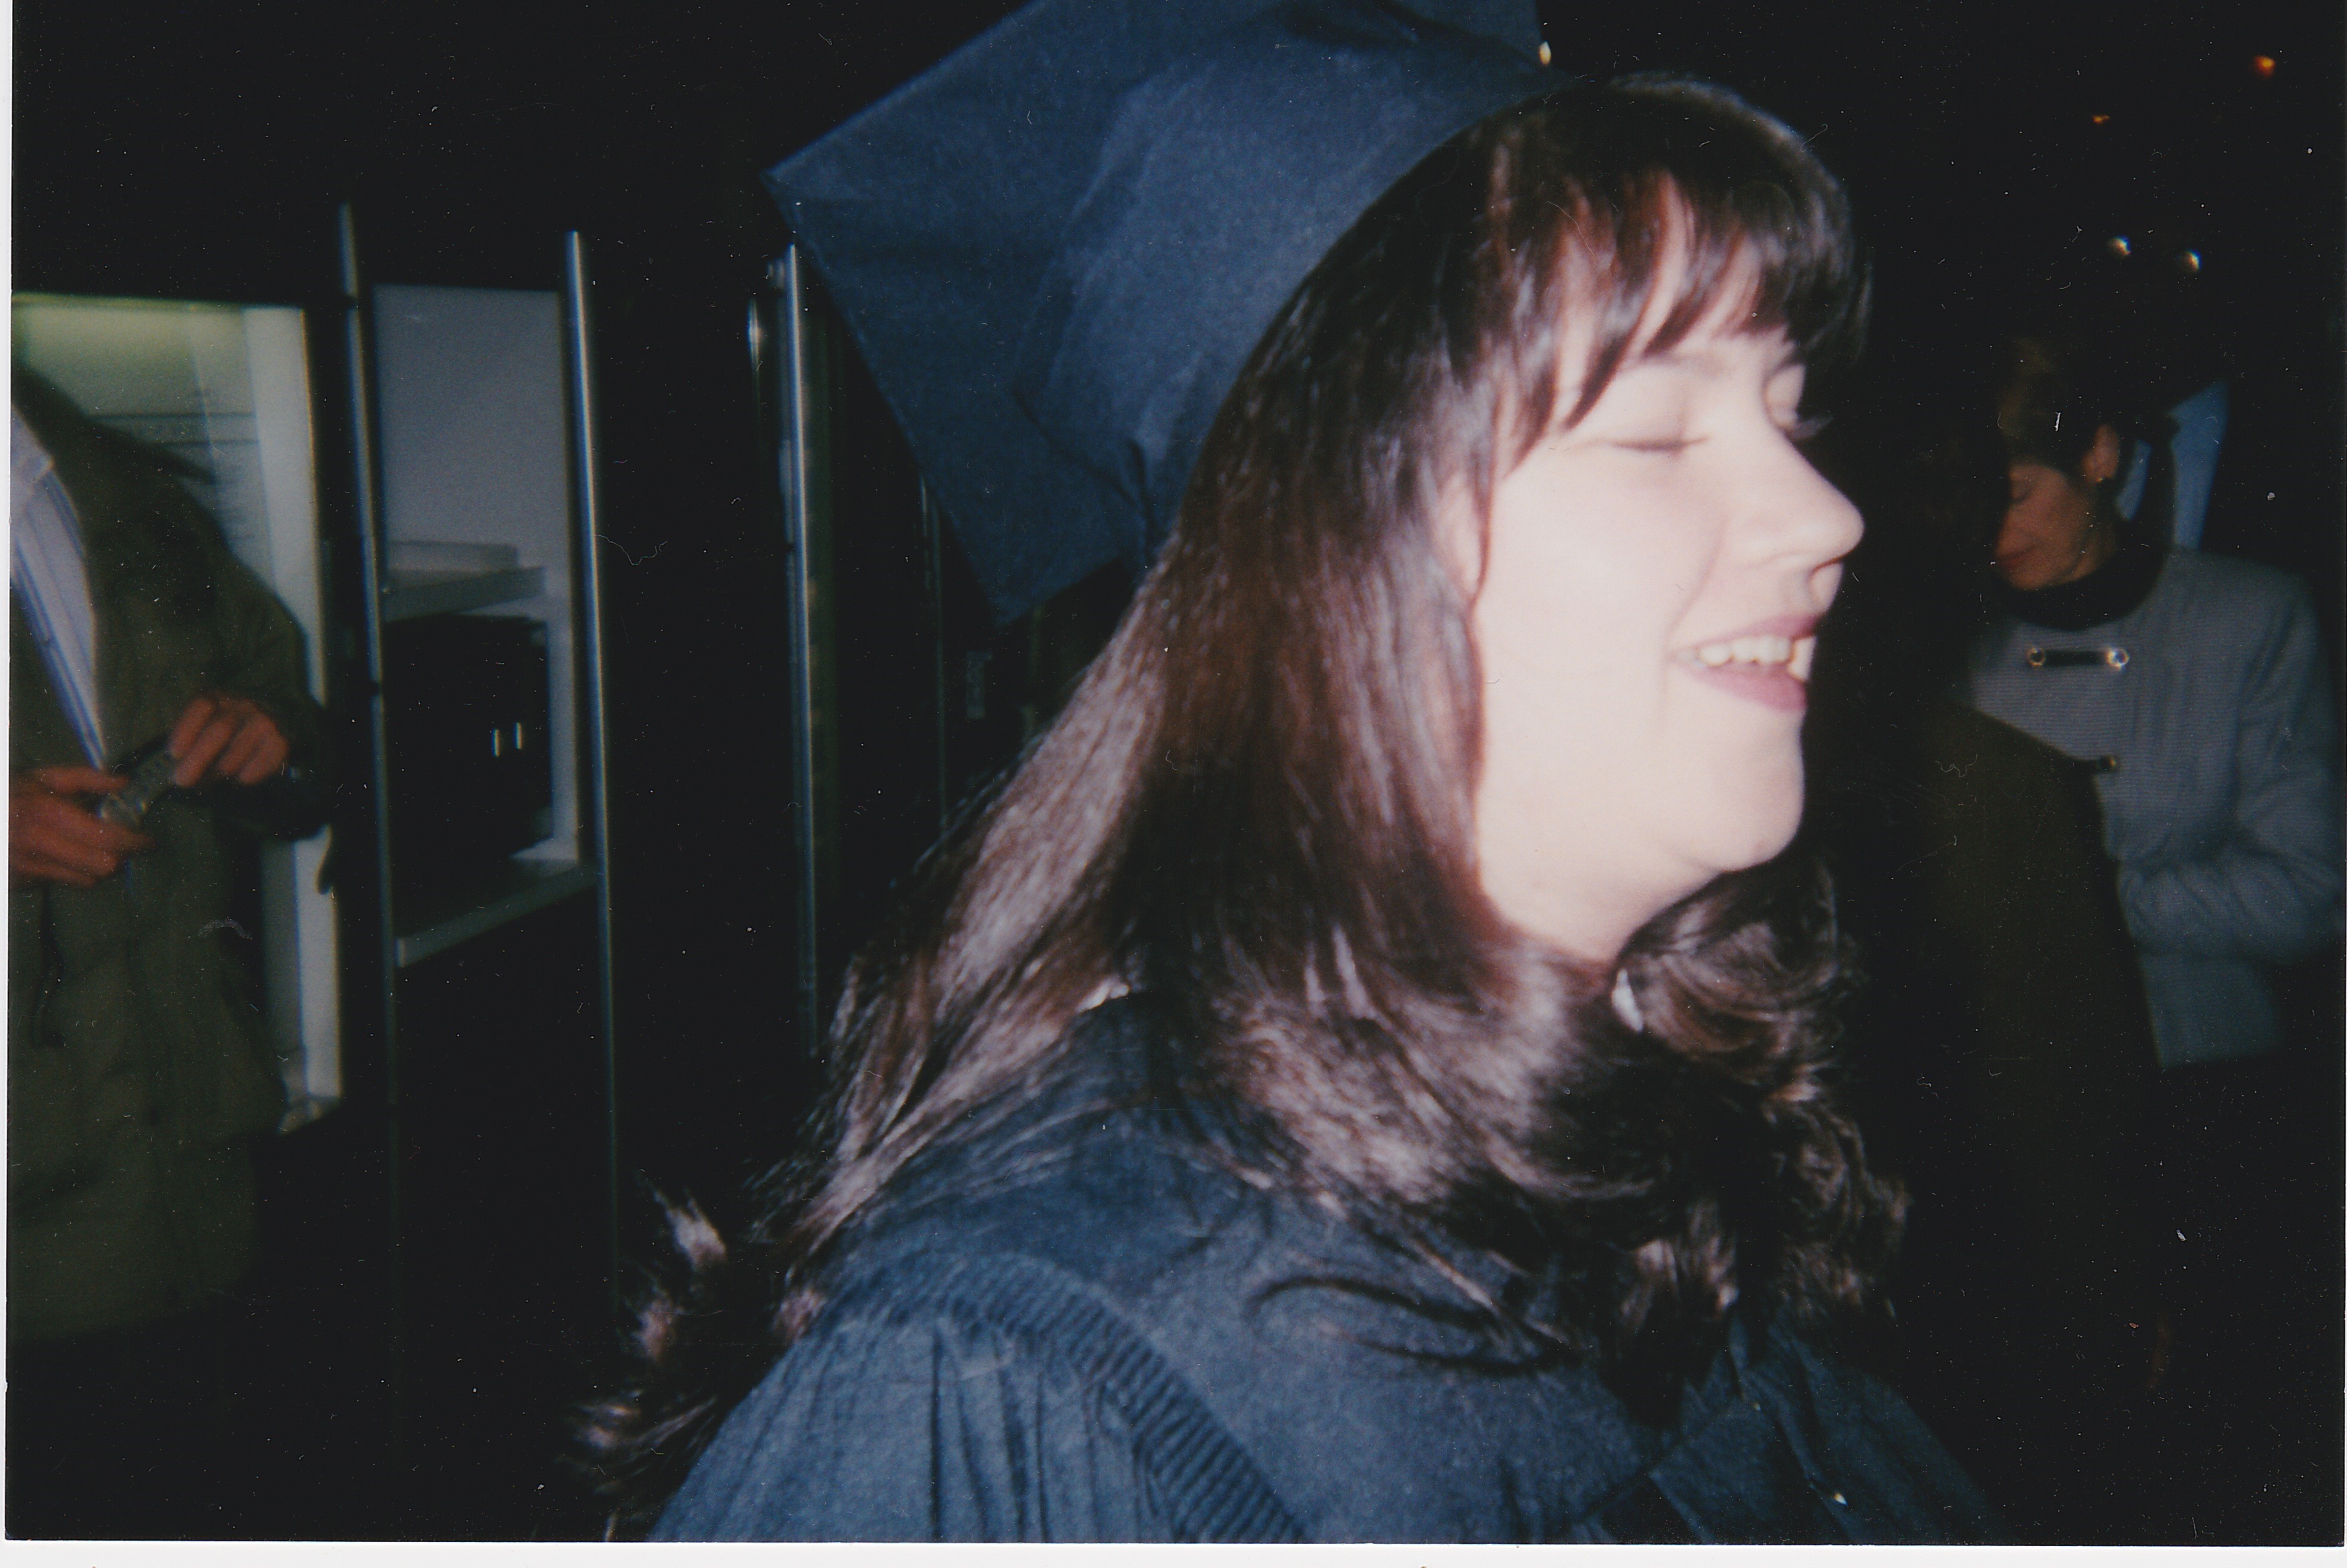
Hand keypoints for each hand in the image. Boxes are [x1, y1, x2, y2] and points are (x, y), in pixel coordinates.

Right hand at [10, 768, 151, 886]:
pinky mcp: (20, 883)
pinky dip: (72, 873)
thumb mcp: (42, 777)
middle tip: (127, 846)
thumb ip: (85, 779)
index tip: (149, 840)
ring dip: (98, 867)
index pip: (106, 838)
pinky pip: (61, 882)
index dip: (135, 841)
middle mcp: (39, 846)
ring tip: (96, 849)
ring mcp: (27, 868)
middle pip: (101, 867)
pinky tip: (65, 856)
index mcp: (47, 814)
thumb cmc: (8, 793)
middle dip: (120, 857)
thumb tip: (124, 782)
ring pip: (85, 880)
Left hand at [168, 693, 289, 788]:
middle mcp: (244, 704)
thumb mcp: (199, 725)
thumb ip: (186, 742)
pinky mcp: (281, 740)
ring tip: (212, 778)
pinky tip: (240, 777)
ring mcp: (265, 721)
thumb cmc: (221, 730)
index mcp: (217, 696)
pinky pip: (263, 763)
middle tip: (182, 780)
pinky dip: (248, 775)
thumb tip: (176, 770)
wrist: (265, 723)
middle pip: (221, 730)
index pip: (202, 706)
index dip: (185, 730)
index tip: (173, 754)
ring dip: (221, 770)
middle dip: (198, 758)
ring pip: (239, 751)